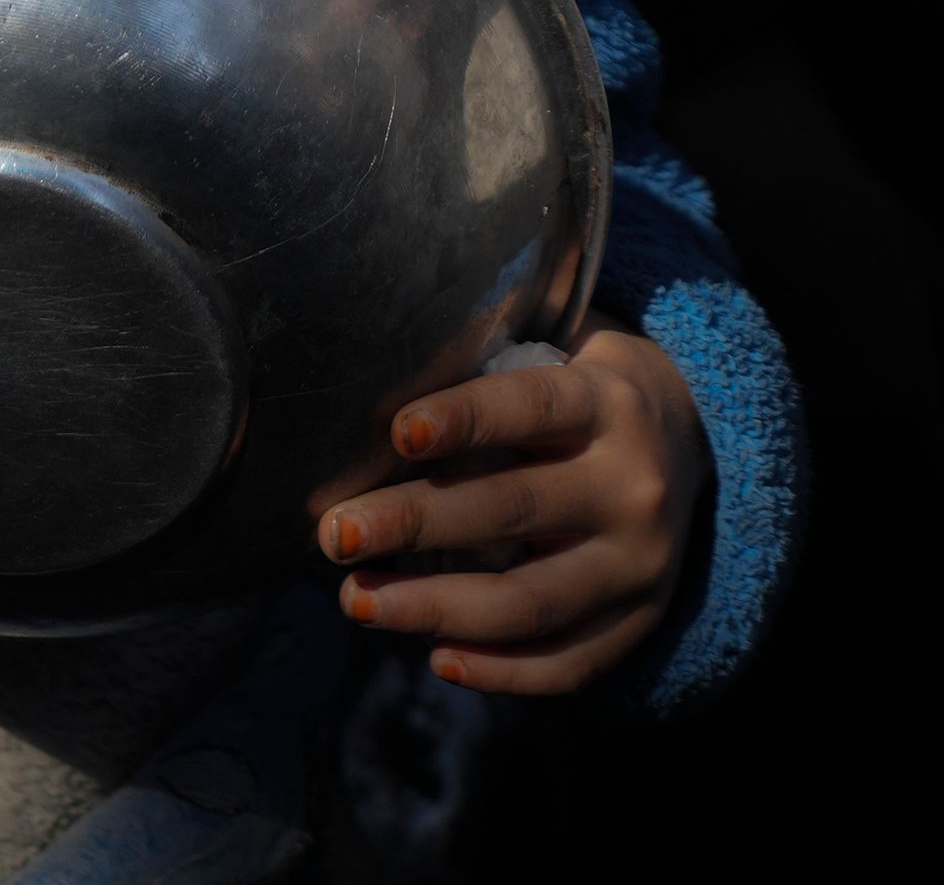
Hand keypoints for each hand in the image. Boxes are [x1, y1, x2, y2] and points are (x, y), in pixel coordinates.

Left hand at [316, 319, 710, 695]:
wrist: (692, 433)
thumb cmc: (575, 391)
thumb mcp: (549, 355)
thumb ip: (476, 371)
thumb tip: (359, 418)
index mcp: (605, 404)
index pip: (531, 406)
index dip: (466, 419)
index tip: (398, 433)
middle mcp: (632, 486)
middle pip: (514, 510)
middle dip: (414, 524)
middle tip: (335, 536)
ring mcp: (644, 562)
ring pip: (534, 600)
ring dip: (436, 608)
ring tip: (356, 602)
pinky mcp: (646, 618)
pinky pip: (574, 662)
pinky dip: (503, 671)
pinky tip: (437, 659)